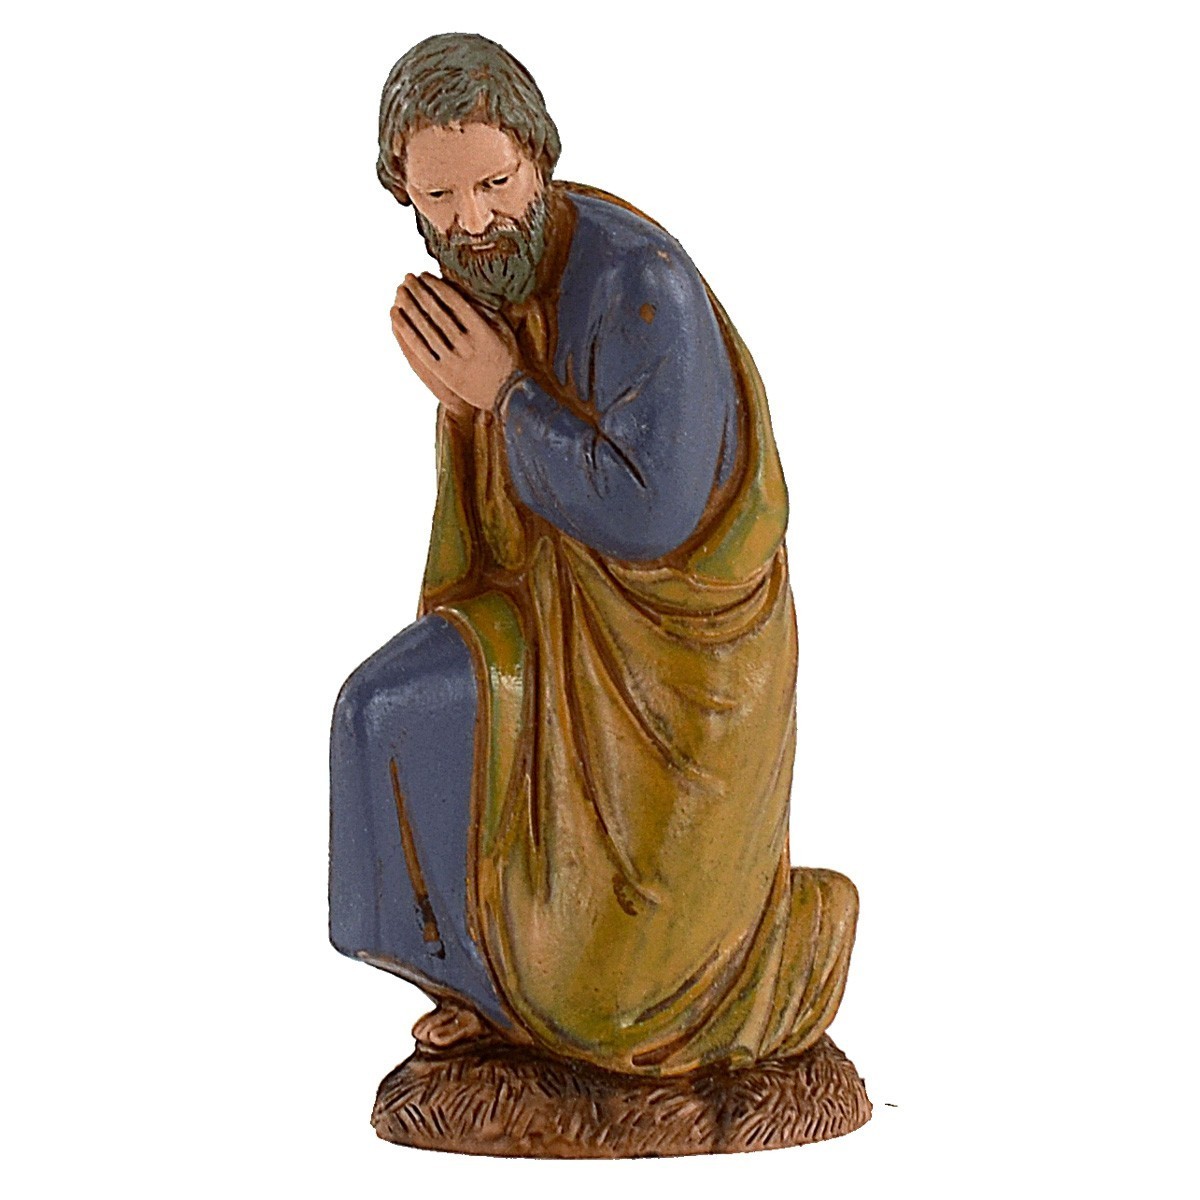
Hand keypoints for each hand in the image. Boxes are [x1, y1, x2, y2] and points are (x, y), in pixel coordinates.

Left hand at [391, 273, 518, 412]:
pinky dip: (406, 331)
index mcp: (482, 330)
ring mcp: (453, 359)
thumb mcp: (506, 333)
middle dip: (419, 291)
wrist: (506, 396)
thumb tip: (469, 291)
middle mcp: (466, 343)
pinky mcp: (443, 372)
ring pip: (425, 328)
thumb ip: (489, 312)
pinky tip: (396, 316)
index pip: (454, 301)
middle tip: (407, 277)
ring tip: (399, 291)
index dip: (436, 286)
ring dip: (410, 307)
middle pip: (437, 311)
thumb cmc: (507, 361)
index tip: (424, 275)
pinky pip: (420, 348)